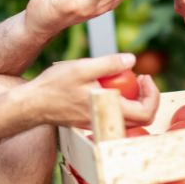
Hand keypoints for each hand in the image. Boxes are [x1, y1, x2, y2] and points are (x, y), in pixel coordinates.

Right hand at [26, 54, 159, 127]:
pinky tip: (105, 84)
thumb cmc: (54, 86)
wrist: (32, 103)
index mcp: (108, 110)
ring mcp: (97, 123)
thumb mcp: (83, 68)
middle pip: (140, 117)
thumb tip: (132, 60)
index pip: (146, 113)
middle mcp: (104, 122)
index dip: (152, 95)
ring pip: (127, 117)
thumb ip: (109, 64)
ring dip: (132, 98)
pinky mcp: (89, 120)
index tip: (145, 76)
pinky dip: (117, 100)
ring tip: (123, 78)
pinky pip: (112, 114)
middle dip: (146, 96)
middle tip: (140, 77)